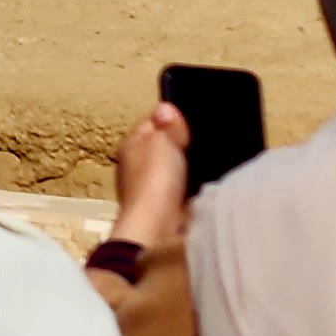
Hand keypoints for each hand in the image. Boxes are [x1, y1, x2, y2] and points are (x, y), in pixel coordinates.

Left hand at [111, 103, 191, 250]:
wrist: (160, 228)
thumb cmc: (154, 181)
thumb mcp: (162, 140)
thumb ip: (166, 124)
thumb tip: (165, 108)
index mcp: (131, 145)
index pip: (151, 122)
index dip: (171, 118)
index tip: (190, 119)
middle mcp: (138, 166)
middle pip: (165, 146)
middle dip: (183, 144)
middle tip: (201, 142)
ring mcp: (153, 188)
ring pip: (177, 169)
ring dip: (189, 167)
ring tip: (205, 164)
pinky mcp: (169, 207)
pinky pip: (185, 189)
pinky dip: (194, 187)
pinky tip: (203, 186)